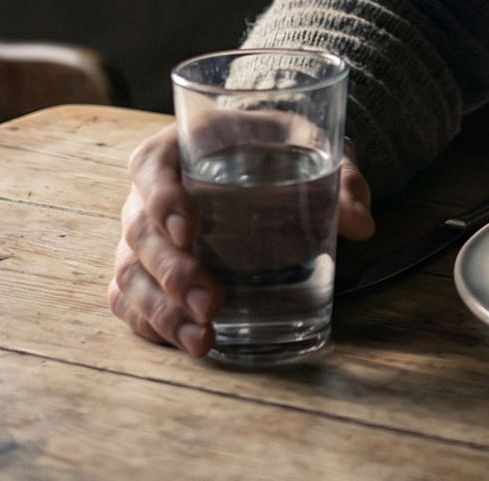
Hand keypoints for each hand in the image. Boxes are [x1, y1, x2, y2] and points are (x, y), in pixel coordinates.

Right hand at [107, 122, 373, 354]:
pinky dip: (149, 323)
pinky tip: (184, 343)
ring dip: (161, 310)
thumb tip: (360, 223)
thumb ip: (340, 176)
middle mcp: (148, 192)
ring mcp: (144, 234)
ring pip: (130, 272)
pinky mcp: (147, 269)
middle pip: (140, 231)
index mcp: (179, 146)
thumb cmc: (281, 148)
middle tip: (211, 303)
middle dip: (172, 273)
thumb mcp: (313, 145)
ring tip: (203, 341)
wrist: (267, 161)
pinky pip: (128, 299)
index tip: (191, 231)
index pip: (151, 168)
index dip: (163, 200)